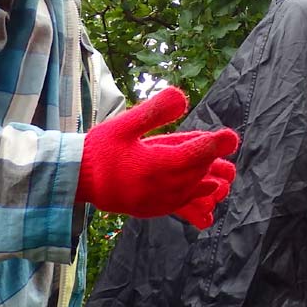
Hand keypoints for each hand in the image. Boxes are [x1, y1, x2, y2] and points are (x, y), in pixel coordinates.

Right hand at [77, 87, 239, 228]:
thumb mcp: (123, 124)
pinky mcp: (152, 210)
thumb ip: (154, 111)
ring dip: (208, 179)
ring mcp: (156, 201)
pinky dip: (195, 198)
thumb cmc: (99, 150)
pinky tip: (204, 190)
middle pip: (196, 173)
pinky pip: (180, 205)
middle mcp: (159, 186)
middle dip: (212, 159)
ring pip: (192, 191)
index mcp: (153, 164)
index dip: (214, 145)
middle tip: (223, 143)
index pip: (193, 155)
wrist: (76, 180)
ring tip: (220, 170)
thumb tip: (181, 96)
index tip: (230, 136)